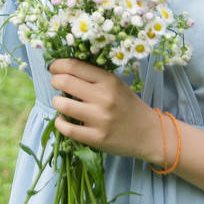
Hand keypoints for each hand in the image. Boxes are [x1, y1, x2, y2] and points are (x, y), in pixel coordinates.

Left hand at [45, 59, 162, 163]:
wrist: (149, 133)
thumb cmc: (128, 105)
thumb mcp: (116, 84)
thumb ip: (94, 77)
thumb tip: (63, 69)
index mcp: (109, 81)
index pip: (73, 66)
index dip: (57, 65)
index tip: (54, 68)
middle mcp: (104, 98)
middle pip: (65, 82)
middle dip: (55, 80)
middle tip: (56, 83)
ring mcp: (100, 119)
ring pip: (63, 104)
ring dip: (56, 101)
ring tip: (60, 102)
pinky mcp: (97, 138)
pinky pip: (68, 129)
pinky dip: (59, 122)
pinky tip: (62, 119)